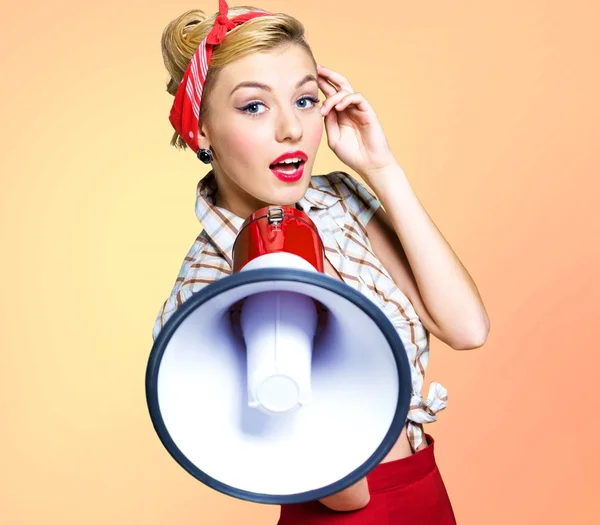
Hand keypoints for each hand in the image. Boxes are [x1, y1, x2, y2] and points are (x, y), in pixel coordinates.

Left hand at [317, 65, 397, 181]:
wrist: (369, 164)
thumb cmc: (352, 154)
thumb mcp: (333, 138)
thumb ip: (328, 122)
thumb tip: (323, 108)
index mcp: (339, 114)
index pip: (329, 93)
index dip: (320, 84)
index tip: (309, 77)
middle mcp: (349, 108)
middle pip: (339, 85)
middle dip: (327, 75)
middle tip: (317, 68)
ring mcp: (359, 109)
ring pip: (346, 90)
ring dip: (333, 96)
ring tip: (325, 109)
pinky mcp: (368, 111)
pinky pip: (357, 97)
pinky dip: (346, 99)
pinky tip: (338, 108)